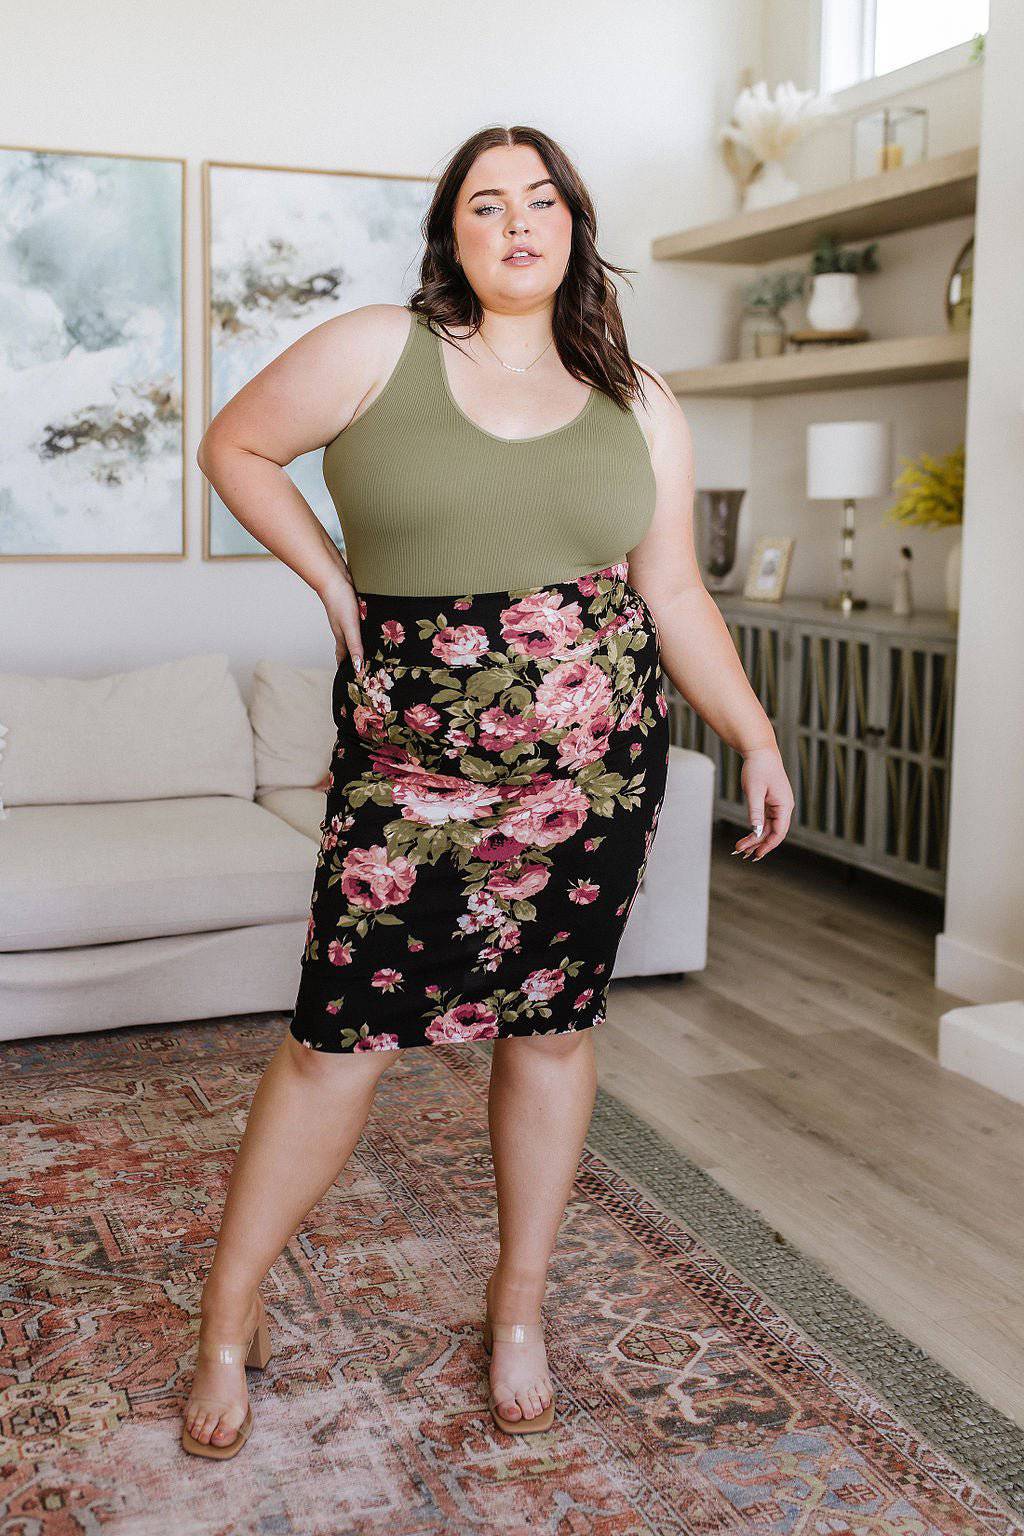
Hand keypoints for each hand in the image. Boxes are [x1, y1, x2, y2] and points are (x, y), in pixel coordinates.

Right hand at [319, 567, 363, 670]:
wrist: (334, 577)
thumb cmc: (339, 602)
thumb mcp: (350, 628)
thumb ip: (354, 647)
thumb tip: (358, 668)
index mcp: (341, 636)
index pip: (343, 657)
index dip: (347, 669)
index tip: (352, 680)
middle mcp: (343, 629)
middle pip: (348, 647)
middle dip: (354, 659)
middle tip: (362, 669)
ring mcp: (346, 618)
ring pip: (353, 635)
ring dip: (359, 644)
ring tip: (369, 651)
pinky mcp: (352, 608)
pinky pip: (358, 623)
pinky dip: (363, 630)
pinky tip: (370, 627)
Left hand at [733, 744, 794, 861]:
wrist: (760, 751)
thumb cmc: (758, 768)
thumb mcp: (754, 791)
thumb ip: (756, 812)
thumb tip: (756, 831)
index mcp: (784, 805)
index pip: (779, 832)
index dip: (768, 845)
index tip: (756, 854)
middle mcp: (784, 807)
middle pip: (773, 832)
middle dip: (758, 844)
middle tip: (742, 854)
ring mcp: (778, 804)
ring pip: (768, 827)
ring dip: (755, 838)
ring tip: (741, 848)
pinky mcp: (771, 801)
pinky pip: (765, 820)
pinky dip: (756, 828)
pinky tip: (747, 836)